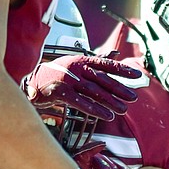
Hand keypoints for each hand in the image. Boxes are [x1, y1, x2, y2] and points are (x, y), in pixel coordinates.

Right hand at [24, 55, 139, 121]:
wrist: (31, 82)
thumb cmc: (58, 73)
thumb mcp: (76, 63)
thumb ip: (96, 60)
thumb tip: (116, 53)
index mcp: (81, 60)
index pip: (105, 64)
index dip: (122, 70)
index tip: (137, 75)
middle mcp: (75, 68)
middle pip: (102, 79)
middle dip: (119, 89)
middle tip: (133, 98)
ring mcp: (67, 80)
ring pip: (93, 91)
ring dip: (110, 102)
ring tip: (123, 110)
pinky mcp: (59, 92)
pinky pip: (80, 102)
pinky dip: (95, 109)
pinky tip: (107, 116)